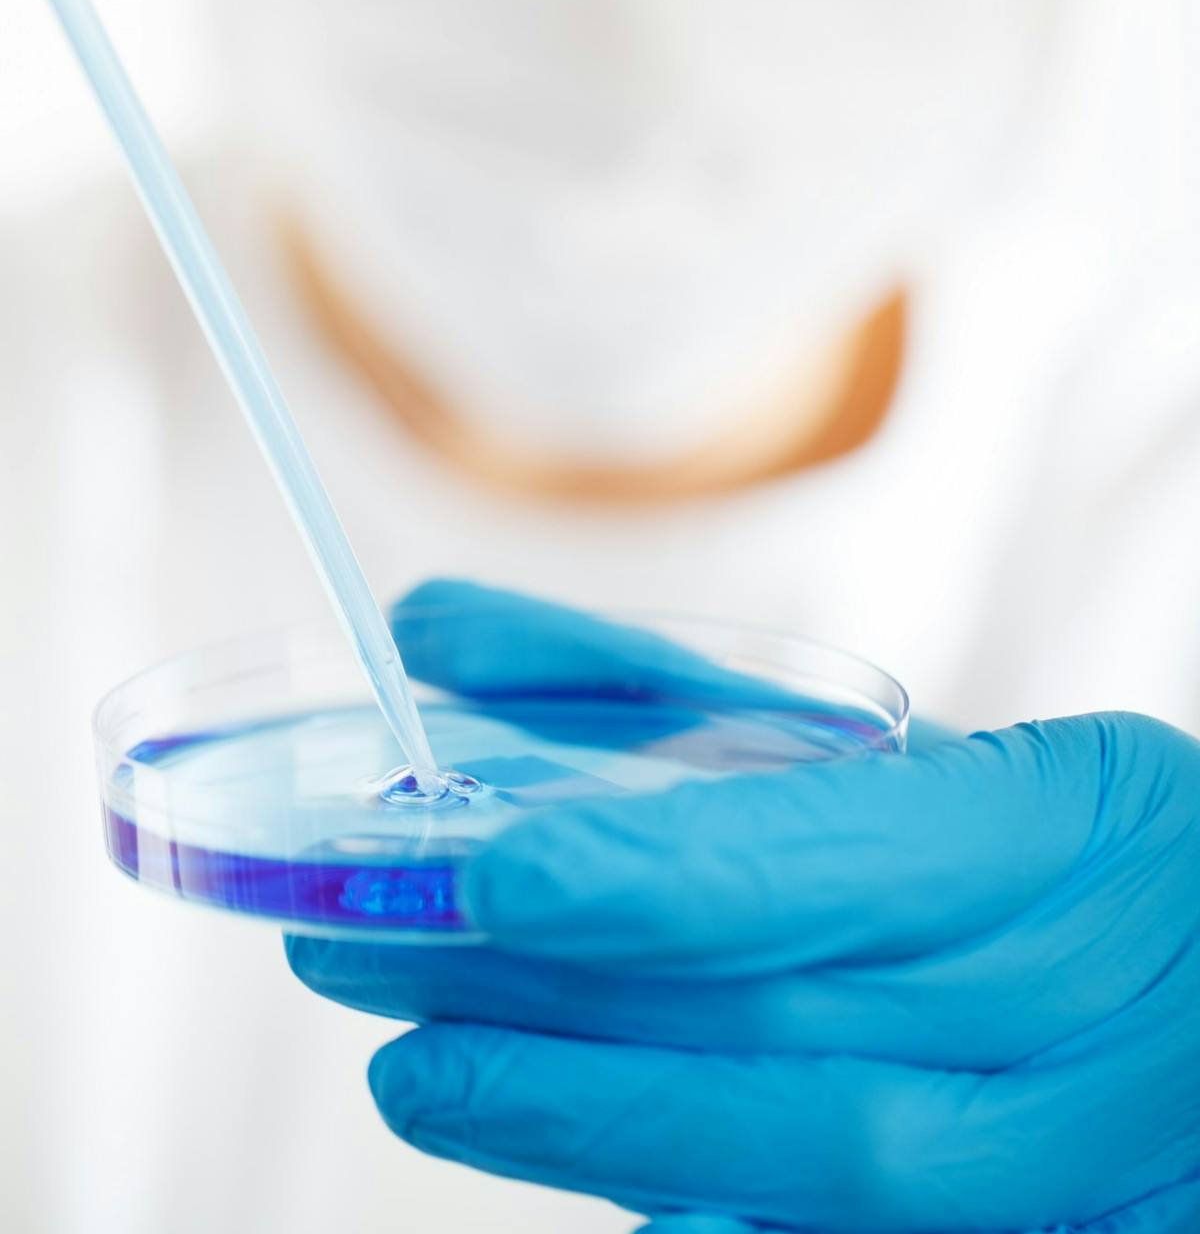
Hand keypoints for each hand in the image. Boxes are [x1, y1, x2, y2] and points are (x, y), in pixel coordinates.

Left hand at [289, 582, 1199, 1231]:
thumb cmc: (1070, 847)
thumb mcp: (937, 750)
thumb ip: (690, 702)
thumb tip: (445, 634)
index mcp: (1069, 830)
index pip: (838, 864)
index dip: (659, 879)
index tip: (489, 868)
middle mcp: (1074, 1010)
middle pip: (787, 1032)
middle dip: (559, 1009)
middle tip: (365, 963)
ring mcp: (1064, 1162)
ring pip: (809, 1165)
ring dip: (590, 1120)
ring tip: (421, 1074)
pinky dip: (693, 1193)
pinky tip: (573, 1152)